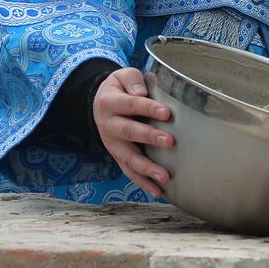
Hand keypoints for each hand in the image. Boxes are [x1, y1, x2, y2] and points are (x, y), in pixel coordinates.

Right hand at [93, 67, 173, 197]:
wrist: (99, 102)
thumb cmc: (120, 88)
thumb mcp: (122, 75)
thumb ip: (133, 80)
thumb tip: (142, 91)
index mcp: (110, 103)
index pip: (132, 105)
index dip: (148, 108)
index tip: (167, 113)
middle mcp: (108, 125)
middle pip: (129, 132)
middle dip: (149, 138)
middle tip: (169, 141)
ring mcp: (112, 144)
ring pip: (128, 158)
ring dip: (146, 169)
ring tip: (165, 177)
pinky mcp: (117, 156)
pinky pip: (129, 172)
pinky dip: (142, 183)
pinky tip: (158, 192)